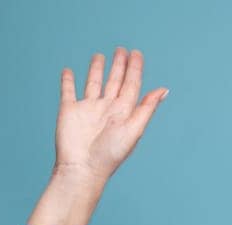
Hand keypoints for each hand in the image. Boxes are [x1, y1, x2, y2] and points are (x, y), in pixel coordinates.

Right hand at [52, 45, 167, 183]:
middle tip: (122, 50)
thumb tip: (164, 89)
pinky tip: (68, 71)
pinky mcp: (68, 111)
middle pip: (115, 81)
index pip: (132, 85)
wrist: (82, 169)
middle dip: (119, 66)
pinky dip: (67, 81)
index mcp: (124, 112)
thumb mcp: (134, 129)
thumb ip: (147, 108)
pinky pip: (68, 91)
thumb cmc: (110, 154)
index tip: (136, 53)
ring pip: (94, 83)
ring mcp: (87, 109)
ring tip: (100, 56)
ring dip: (97, 70)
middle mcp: (107, 108)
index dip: (135, 69)